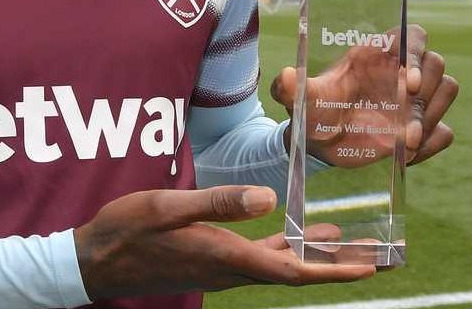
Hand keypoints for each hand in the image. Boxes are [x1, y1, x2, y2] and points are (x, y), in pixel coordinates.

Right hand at [75, 185, 375, 298]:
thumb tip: (269, 198)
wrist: (95, 261)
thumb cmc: (126, 230)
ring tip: (346, 243)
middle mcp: (228, 269)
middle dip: (335, 266)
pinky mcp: (210, 262)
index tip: (369, 268)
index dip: (333, 270)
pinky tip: (294, 238)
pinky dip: (284, 251)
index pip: (290, 270)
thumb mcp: (168, 206)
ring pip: (278, 267)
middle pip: (293, 272)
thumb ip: (218, 202)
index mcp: (224, 255)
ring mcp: (219, 269)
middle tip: (375, 259)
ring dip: (313, 258)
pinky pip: (258, 261)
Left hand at [271, 24, 456, 166]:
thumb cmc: (313, 112)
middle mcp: (401, 72)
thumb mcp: (301, 100)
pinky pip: (445, 131)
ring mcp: (414, 101)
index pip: (413, 35)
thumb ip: (290, 87)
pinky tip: (406, 156)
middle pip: (437, 63)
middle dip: (429, 92)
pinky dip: (433, 144)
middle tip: (406, 124)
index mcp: (377, 54)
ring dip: (432, 117)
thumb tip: (284, 77)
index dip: (417, 54)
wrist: (320, 146)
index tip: (410, 83)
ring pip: (448, 90)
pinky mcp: (421, 129)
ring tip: (405, 142)